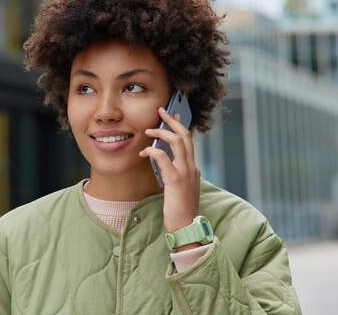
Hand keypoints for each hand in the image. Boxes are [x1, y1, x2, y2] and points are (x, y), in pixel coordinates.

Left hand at [139, 107, 200, 240]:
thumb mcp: (180, 189)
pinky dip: (153, 150)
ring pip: (177, 141)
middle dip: (172, 121)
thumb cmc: (181, 211)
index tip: (173, 116)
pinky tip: (144, 151)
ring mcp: (186, 173)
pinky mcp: (176, 180)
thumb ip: (176, 175)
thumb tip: (165, 165)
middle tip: (161, 111)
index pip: (188, 141)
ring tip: (148, 129)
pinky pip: (164, 157)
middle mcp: (192, 167)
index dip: (180, 126)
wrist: (186, 227)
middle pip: (185, 136)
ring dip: (162, 132)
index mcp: (193, 169)